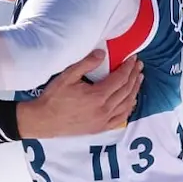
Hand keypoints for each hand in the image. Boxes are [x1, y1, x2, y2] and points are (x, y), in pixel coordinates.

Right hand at [16, 50, 142, 137]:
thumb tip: (102, 53)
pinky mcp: (100, 128)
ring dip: (135, 90)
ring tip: (138, 79)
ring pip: (127, 104)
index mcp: (97, 95)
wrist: (44, 120)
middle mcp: (104, 109)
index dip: (128, 67)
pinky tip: (131, 101)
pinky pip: (121, 118)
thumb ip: (86, 64)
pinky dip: (129, 107)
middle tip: (139, 66)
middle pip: (126, 90)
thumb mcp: (67, 76)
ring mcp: (104, 120)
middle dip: (134, 76)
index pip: (120, 78)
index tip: (133, 59)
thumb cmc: (53, 98)